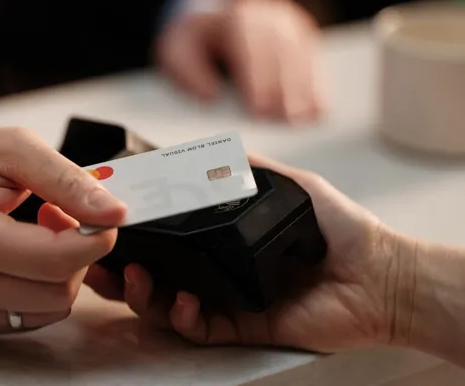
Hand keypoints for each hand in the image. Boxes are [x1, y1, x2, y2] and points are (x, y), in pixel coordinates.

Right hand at [0, 127, 125, 333]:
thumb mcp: (15, 149)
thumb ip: (68, 181)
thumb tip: (114, 213)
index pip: (55, 260)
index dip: (96, 238)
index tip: (106, 214)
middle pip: (57, 291)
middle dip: (78, 253)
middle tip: (61, 214)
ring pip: (48, 309)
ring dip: (61, 271)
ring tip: (42, 230)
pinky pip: (29, 316)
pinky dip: (42, 286)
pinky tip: (27, 252)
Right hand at [96, 154, 411, 352]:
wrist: (377, 272)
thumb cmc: (338, 228)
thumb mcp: (290, 185)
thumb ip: (252, 168)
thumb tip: (214, 149)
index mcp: (222, 241)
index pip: (168, 240)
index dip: (136, 237)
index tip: (110, 226)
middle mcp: (217, 271)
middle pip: (155, 276)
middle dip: (121, 272)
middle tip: (101, 262)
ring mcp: (226, 301)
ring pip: (167, 306)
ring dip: (143, 295)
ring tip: (136, 277)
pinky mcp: (242, 328)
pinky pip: (201, 329)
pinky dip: (184, 317)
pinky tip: (184, 301)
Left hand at [155, 0, 323, 123]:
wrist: (208, 17)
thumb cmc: (193, 40)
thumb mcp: (175, 50)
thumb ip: (187, 71)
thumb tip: (209, 96)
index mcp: (236, 13)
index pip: (249, 44)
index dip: (256, 78)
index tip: (259, 110)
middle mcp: (267, 11)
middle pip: (281, 49)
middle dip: (285, 86)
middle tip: (287, 119)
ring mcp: (289, 21)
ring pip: (302, 55)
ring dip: (305, 89)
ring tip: (305, 119)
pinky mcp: (302, 35)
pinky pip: (313, 60)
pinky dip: (316, 85)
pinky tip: (318, 110)